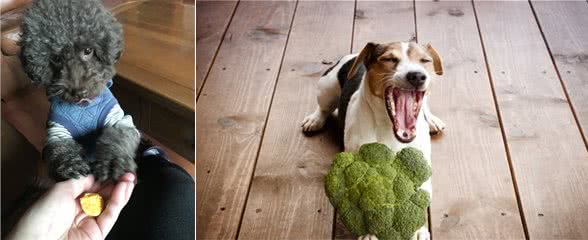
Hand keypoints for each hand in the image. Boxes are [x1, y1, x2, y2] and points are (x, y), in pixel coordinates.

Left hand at [7, 173, 134, 239]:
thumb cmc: (41, 217)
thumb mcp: (60, 189)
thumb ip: (80, 181)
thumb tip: (94, 175)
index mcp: (65, 201)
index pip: (90, 187)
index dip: (102, 177)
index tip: (113, 168)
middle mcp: (77, 212)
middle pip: (101, 195)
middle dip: (114, 183)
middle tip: (126, 171)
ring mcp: (88, 223)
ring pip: (109, 204)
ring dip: (121, 190)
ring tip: (130, 178)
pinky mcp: (98, 233)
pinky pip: (110, 215)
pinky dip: (118, 201)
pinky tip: (123, 189)